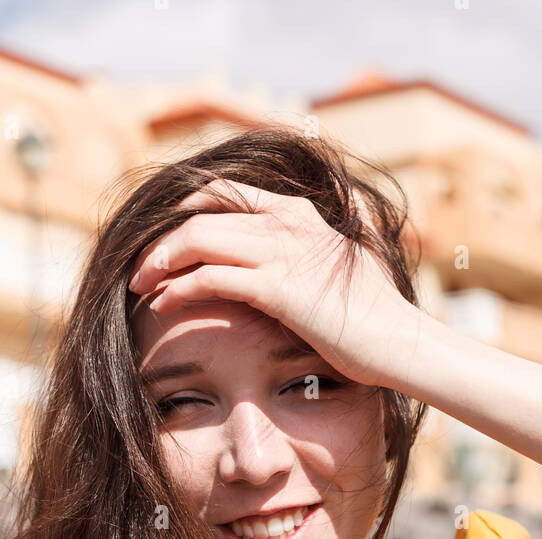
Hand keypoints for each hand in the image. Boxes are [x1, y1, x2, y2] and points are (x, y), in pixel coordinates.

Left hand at [127, 178, 421, 387]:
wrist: (401, 343)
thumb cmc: (377, 314)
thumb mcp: (355, 260)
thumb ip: (333, 235)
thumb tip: (338, 216)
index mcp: (300, 212)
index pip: (227, 192)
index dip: (186, 208)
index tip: (164, 236)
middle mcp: (288, 222)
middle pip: (202, 213)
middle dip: (161, 239)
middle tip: (140, 266)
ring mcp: (283, 252)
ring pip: (197, 239)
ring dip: (159, 261)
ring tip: (140, 284)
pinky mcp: (278, 288)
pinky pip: (209, 278)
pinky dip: (178, 289)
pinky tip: (162, 304)